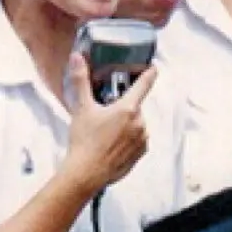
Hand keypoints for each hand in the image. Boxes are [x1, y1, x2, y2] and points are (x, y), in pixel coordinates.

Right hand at [60, 54, 156, 192]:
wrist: (86, 173)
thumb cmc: (84, 142)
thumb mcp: (81, 108)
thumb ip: (81, 80)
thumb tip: (77, 58)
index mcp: (128, 109)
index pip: (143, 84)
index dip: (149, 73)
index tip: (153, 68)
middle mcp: (140, 123)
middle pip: (133, 106)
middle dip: (121, 107)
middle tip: (104, 114)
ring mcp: (142, 139)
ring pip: (135, 124)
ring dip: (124, 124)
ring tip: (105, 133)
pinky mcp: (140, 153)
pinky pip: (136, 140)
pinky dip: (127, 139)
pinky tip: (111, 144)